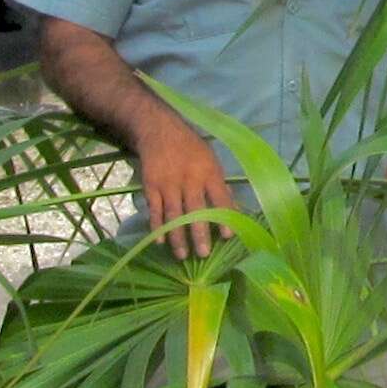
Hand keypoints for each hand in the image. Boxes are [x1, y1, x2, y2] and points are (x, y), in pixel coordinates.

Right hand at [138, 123, 237, 257]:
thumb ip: (220, 186)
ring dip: (178, 237)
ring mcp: (169, 184)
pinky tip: (160, 241)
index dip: (225, 217)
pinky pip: (155, 210)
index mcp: (209, 172)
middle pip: (195, 211)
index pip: (220, 198)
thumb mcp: (211, 161)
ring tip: (182, 255)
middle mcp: (190, 179)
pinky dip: (157, 226)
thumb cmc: (192, 149)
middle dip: (199, 234)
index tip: (228, 236)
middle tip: (203, 254)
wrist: (160, 131)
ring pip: (174, 215)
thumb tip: (234, 211)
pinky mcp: (152, 186)